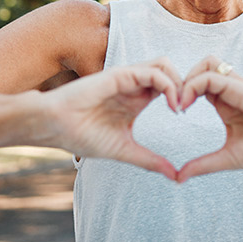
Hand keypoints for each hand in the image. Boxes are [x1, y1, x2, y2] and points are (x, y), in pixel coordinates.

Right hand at [37, 58, 181, 179]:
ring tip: (180, 106)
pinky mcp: (121, 75)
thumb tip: (175, 176)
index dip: (183, 97)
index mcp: (137, 99)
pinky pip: (153, 72)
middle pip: (171, 71)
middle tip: (188, 109)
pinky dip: (168, 85)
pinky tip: (171, 105)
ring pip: (165, 65)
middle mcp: (135, 85)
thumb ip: (150, 160)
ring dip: (179, 82)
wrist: (55, 126)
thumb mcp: (125, 150)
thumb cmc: (82, 136)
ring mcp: (128, 78)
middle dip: (186, 86)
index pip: (169, 87)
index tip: (187, 119)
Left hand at [176, 56, 242, 182]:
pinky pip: (213, 75)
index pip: (198, 83)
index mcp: (226, 103)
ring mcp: (238, 87)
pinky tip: (186, 104)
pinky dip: (194, 84)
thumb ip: (203, 164)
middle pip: (200, 68)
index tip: (174, 112)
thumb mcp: (228, 158)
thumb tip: (178, 177)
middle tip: (173, 105)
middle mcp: (231, 91)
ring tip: (179, 103)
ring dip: (188, 78)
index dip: (182, 92)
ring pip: (206, 63)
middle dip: (180, 81)